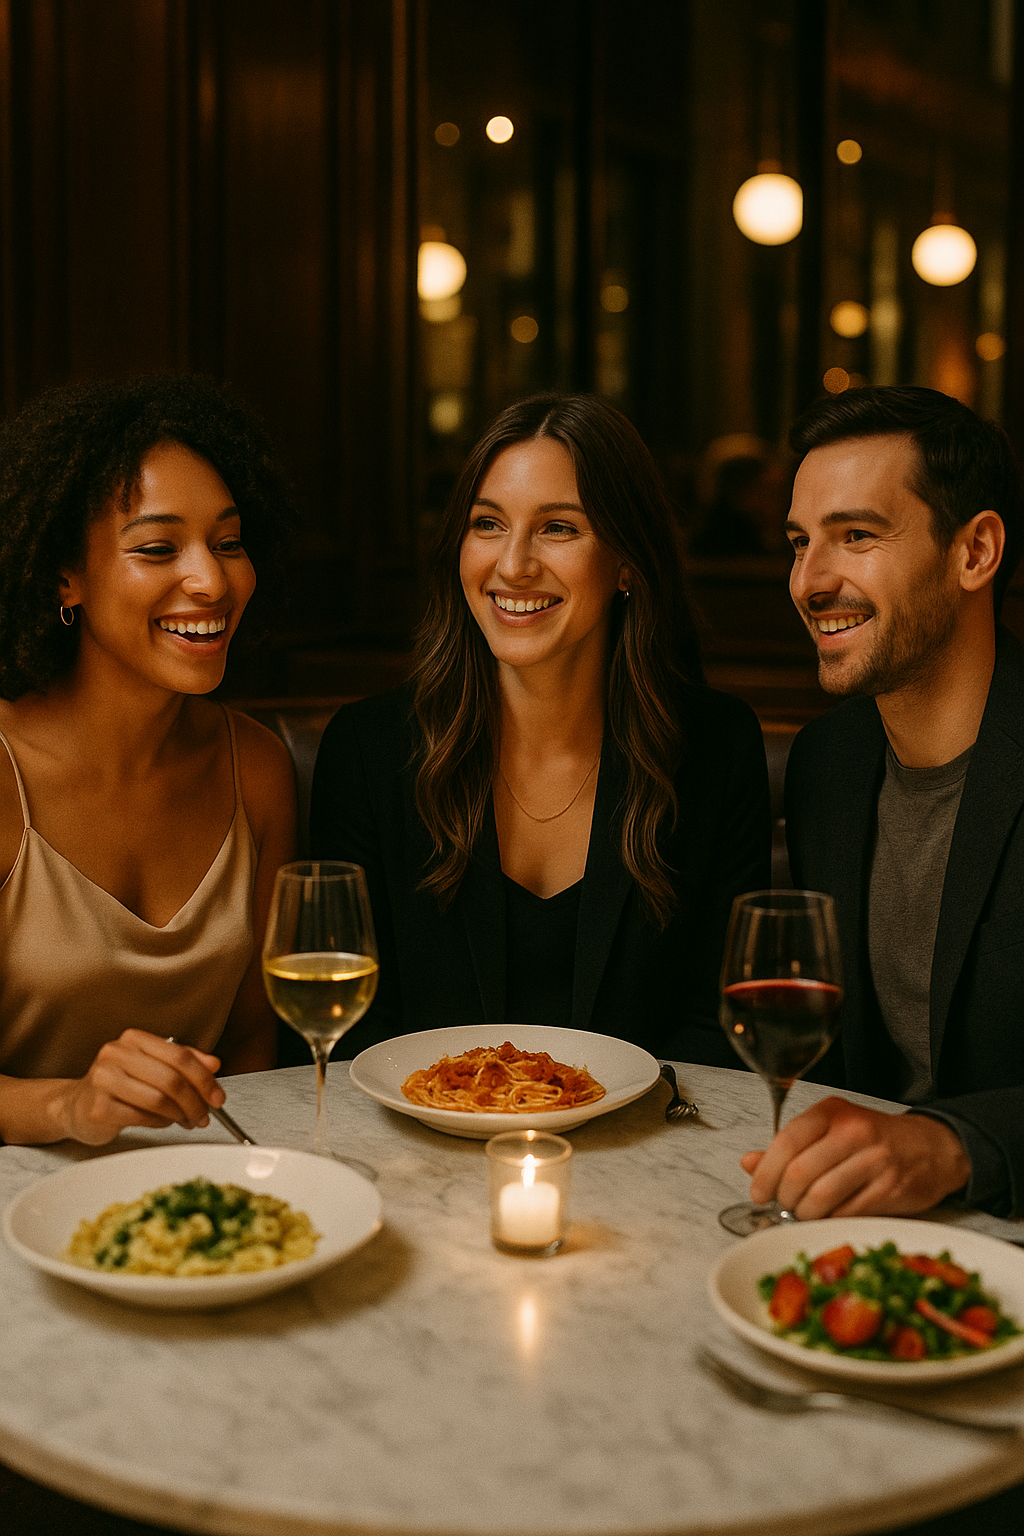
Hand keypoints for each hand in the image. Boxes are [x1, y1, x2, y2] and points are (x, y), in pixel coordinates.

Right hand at [59, 1030, 225, 1144]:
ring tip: (186, 1121)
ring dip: (180, 1115)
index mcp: (133, 1039)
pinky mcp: (98, 1107)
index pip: (180, 1056)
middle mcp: (115, 1054)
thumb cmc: (119, 1086)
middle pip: (172, 1079)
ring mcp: (103, 1079)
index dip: (204, 1079)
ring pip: (159, 1100)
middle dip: (195, 1102)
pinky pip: (143, 1117)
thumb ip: (183, 1062)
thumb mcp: (152, 1067)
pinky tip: (162, 1123)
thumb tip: (214, 1064)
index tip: (218, 1097)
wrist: (77, 1106)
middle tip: (205, 1115)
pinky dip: (160, 1123)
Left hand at [740, 1095, 971, 1217]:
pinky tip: (827, 1218)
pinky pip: (847, 1213)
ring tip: (804, 1213)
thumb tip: (748, 1162)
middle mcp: (853, 1131)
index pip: (786, 1141)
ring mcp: (875, 1160)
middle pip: (800, 1173)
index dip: (766, 1172)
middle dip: (784, 1198)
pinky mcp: (891, 1188)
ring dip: (804, 1213)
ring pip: (821, 1196)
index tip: (759, 1192)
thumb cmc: (875, 1140)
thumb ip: (789, 1147)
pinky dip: (829, 1221)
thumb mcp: (830, 1130)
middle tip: (783, 1206)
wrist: (933, 1148)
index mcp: (832, 1112)